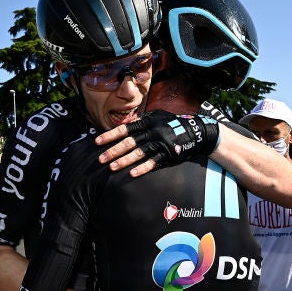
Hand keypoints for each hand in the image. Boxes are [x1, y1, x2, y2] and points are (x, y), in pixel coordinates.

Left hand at [95, 111, 219, 175]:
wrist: (194, 131)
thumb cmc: (171, 123)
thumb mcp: (156, 116)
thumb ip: (141, 121)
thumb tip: (124, 126)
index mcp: (146, 122)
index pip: (124, 129)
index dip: (110, 135)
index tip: (97, 142)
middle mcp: (151, 132)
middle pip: (128, 143)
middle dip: (113, 151)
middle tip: (100, 159)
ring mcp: (159, 144)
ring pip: (138, 154)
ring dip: (124, 161)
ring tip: (111, 167)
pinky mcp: (167, 154)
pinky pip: (153, 162)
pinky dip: (142, 168)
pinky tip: (132, 174)